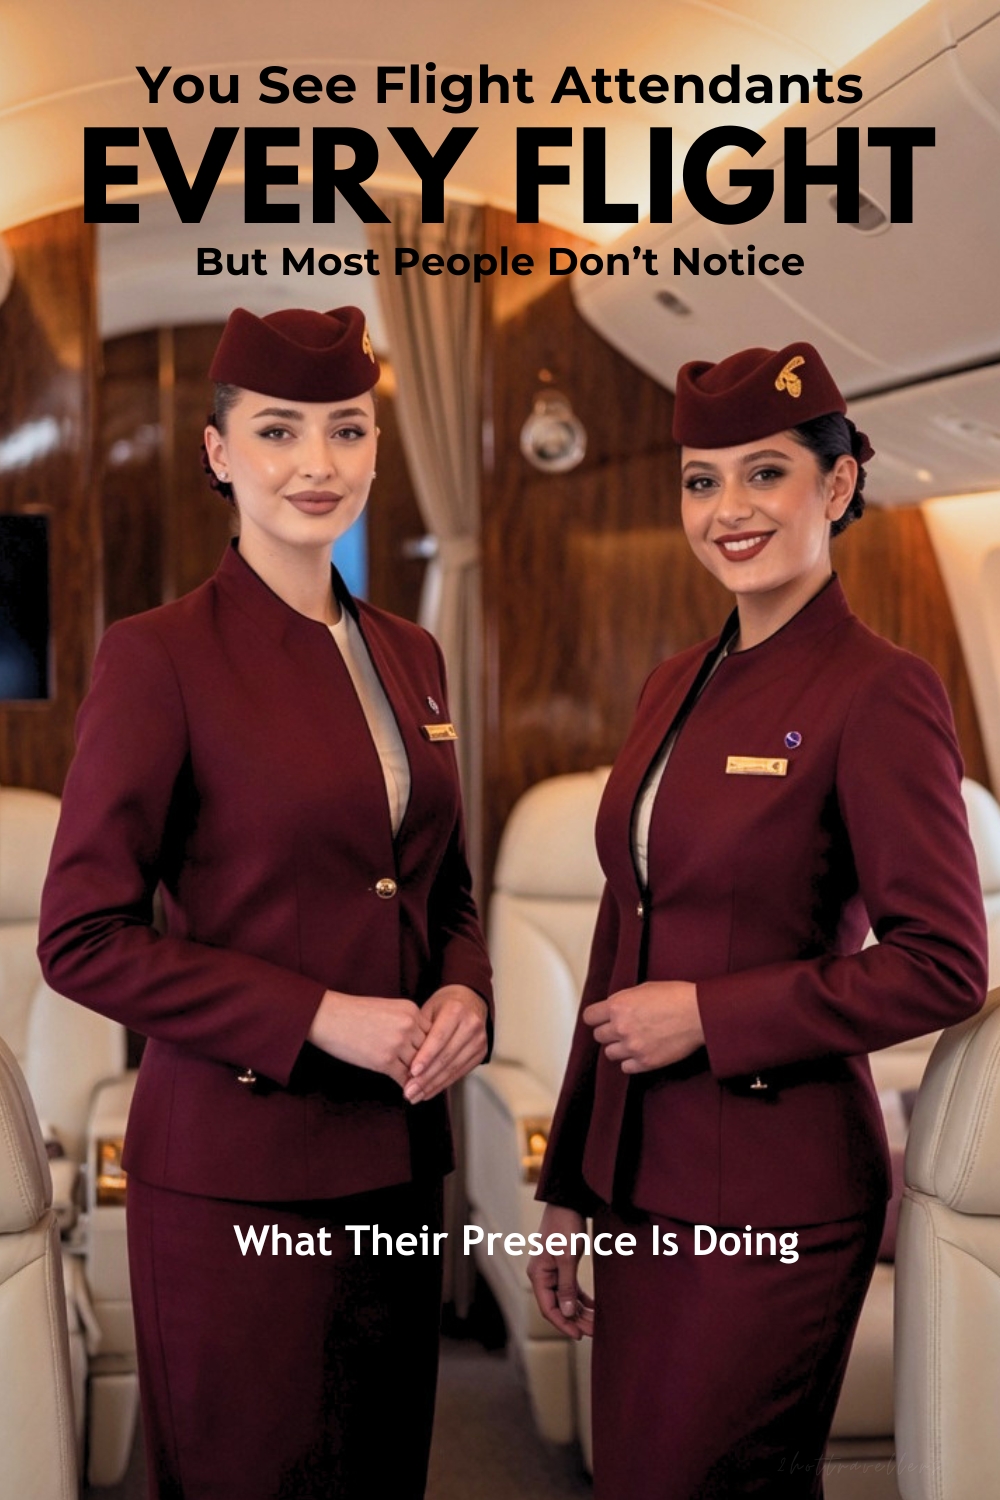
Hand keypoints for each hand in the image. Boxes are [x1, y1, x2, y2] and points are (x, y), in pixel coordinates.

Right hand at [308, 990, 431, 1087]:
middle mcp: (408, 1025)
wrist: (328, 1016)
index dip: (433, 1050)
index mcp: (411, 1010)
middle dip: (428, 1066)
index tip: (433, 1062)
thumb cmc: (354, 1013)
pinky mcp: (385, 1060)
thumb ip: (406, 1023)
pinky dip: (407, 1087)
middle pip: (430, 1051)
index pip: (433, 1034)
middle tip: (432, 1079)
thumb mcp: (388, 1009)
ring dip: (419, 1079)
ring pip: (419, 1067)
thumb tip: (419, 1044)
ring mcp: (397, 1043)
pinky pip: (404, 1078)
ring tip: (421, 1088)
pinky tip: (407, 1092)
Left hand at [403, 985, 488, 1103]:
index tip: (411, 1071)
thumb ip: (419, 1031)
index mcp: (456, 1010)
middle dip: (426, 1077)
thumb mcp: (429, 1009)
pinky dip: (443, 1084)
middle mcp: (471, 1024)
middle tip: (409, 1091)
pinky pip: (460, 1072)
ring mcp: (479, 1040)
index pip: (439, 1037)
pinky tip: (428, 1092)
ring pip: (453, 1067)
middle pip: (447, 1056)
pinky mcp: (481, 1053)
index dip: (426, 1056)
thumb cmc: (443, 1006)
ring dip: (433, 1085)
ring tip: (415, 1095)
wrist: (469, 1001)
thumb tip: (404, 1058)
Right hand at [527, 1205, 594, 1339]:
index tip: (579, 1335)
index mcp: (538, 1275)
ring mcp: (552, 1272)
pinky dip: (582, 1299)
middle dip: (575, 1320)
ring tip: (596, 1324)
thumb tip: (567, 1312)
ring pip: (566, 1299)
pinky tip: (594, 1308)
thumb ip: (566, 1286)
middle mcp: (542, 1276)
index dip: (563, 1324)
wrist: (567, 1203)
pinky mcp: (563, 1267)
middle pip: (558, 1306)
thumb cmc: (565, 1227)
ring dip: (580, 1311)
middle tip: (594, 1332)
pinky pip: (571, 1289)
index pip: (548, 1308)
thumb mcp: (567, 1258)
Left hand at [584, 980, 703, 1072]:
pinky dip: (631, 1061)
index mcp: (618, 1005)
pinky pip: (625, 1067)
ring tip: (633, 1041)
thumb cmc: (676, 996)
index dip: (596, 1017)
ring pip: (610, 1053)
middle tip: (622, 1029)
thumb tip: (613, 1010)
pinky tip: (641, 1052)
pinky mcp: (646, 1062)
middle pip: (598, 1036)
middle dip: (609, 1032)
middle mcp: (621, 1027)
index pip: (589, 1017)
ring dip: (619, 1047)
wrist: (699, 1013)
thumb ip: (624, 1001)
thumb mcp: (643, 989)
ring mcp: (633, 1046)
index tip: (602, 1019)